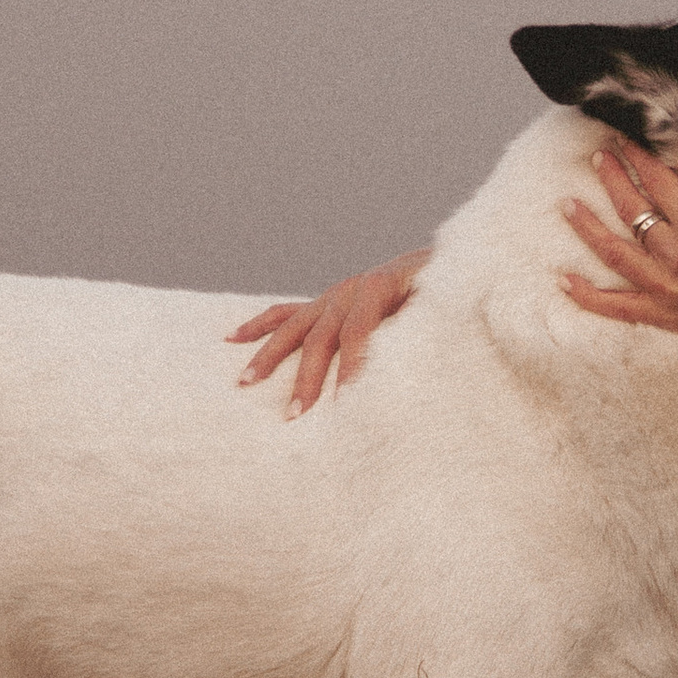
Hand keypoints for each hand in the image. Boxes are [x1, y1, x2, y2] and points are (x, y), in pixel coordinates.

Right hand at [229, 251, 430, 413]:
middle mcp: (349, 290)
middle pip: (321, 337)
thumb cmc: (445, 293)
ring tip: (245, 382)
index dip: (352, 366)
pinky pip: (285, 314)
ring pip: (294, 328)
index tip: (344, 402)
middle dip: (307, 378)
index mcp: (378, 287)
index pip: (359, 332)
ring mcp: (332, 296)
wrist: (441, 263)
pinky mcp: (324, 303)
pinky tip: (231, 338)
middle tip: (295, 415)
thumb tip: (419, 360)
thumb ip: (428, 327)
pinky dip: (259, 325)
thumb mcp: (442, 306)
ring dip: (270, 356)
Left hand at [561, 148, 677, 357]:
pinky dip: (587, 295)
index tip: (625, 140)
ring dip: (586, 226)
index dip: (639, 156)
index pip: (657, 180)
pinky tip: (564, 279)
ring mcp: (668, 287)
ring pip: (613, 251)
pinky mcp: (666, 315)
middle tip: (598, 157)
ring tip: (567, 204)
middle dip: (611, 178)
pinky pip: (617, 306)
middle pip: (630, 209)